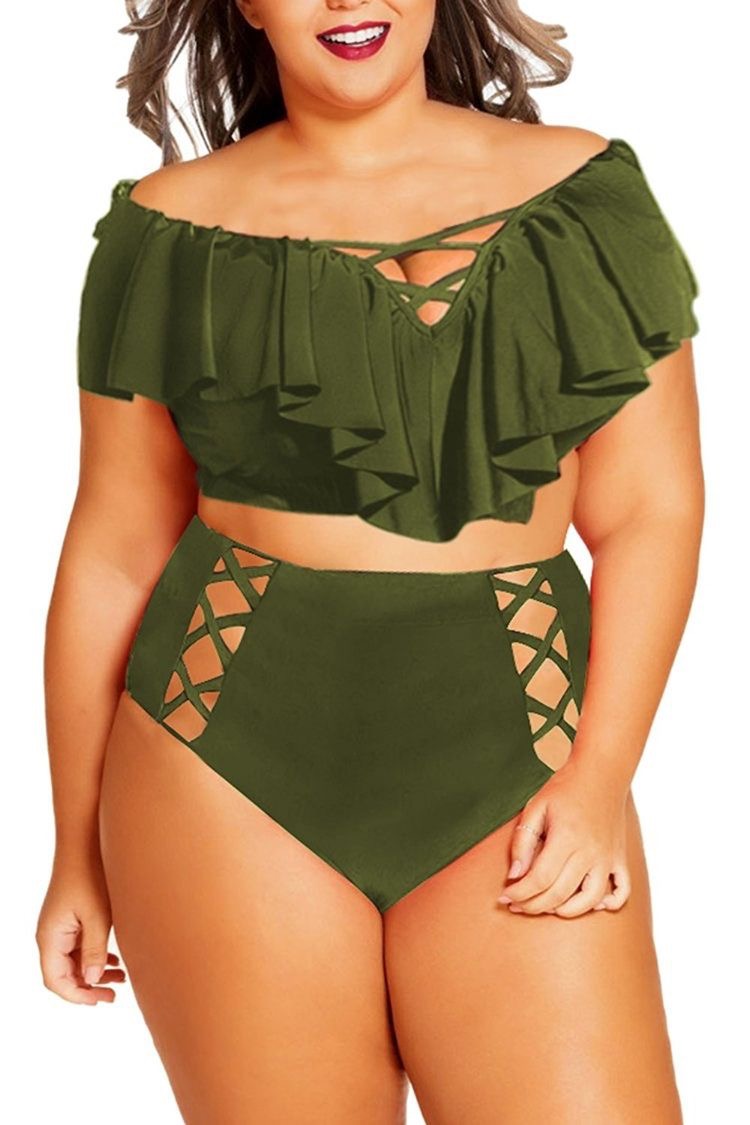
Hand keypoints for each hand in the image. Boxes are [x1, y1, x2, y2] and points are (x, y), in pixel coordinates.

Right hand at [35, 852, 126, 1003]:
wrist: (86, 842)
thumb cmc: (90, 876)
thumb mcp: (97, 917)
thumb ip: (94, 951)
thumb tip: (92, 981)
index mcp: (50, 937)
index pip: (56, 980)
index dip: (77, 995)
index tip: (100, 1000)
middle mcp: (51, 934)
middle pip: (64, 973)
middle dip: (88, 986)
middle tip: (114, 994)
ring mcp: (60, 926)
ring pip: (73, 960)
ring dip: (94, 971)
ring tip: (121, 977)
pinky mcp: (71, 917)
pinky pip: (79, 945)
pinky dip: (95, 956)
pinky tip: (114, 959)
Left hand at [497, 757, 631, 917]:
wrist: (601, 773)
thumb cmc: (564, 789)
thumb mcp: (535, 808)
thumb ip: (522, 842)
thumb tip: (515, 875)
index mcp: (566, 838)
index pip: (539, 880)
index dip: (519, 894)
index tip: (505, 897)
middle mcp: (589, 853)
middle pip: (559, 894)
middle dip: (533, 905)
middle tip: (516, 904)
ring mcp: (608, 858)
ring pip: (589, 901)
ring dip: (565, 910)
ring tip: (546, 906)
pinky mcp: (620, 859)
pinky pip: (621, 892)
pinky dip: (607, 904)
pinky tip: (589, 904)